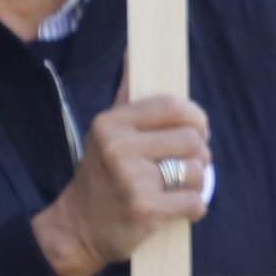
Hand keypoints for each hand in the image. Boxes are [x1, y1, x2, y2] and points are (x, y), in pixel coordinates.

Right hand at [32, 91, 213, 275]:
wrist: (76, 229)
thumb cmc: (101, 172)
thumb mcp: (107, 129)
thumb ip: (127, 92)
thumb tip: (135, 46)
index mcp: (112, 124)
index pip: (174, 106)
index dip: (195, 118)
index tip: (196, 129)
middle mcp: (119, 149)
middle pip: (192, 139)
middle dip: (198, 153)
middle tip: (184, 164)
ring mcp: (132, 181)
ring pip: (197, 170)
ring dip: (195, 182)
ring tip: (175, 186)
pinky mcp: (145, 211)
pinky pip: (195, 202)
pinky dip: (194, 208)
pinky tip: (176, 208)